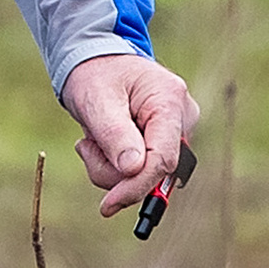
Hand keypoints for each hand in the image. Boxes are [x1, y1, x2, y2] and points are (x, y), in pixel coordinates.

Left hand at [60, 51, 198, 217]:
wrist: (97, 61)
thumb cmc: (96, 75)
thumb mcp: (96, 100)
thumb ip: (115, 134)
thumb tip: (134, 170)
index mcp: (170, 101)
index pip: (162, 159)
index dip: (136, 186)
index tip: (107, 205)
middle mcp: (183, 117)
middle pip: (154, 171)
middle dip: (114, 171)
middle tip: (86, 147)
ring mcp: (177, 131)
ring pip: (146, 175)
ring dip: (111, 167)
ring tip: (93, 138)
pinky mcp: (166, 142)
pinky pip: (142, 170)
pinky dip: (116, 166)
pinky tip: (105, 142)